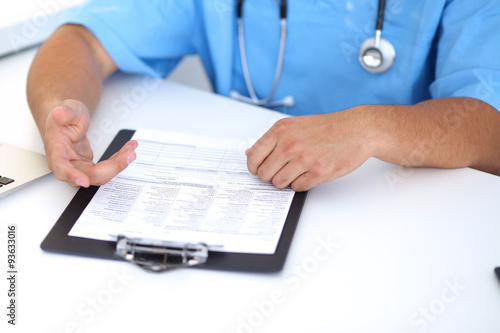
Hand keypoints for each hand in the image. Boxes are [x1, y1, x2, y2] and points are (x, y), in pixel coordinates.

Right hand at [43, 99, 136, 186]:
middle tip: (129, 155)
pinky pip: (106, 169)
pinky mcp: (89, 168)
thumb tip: (59, 113)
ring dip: (118, 165)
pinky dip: (119, 161)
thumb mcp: (68, 108)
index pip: (61, 166)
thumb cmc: (66, 117)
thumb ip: (65, 112)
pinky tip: (128, 151)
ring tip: (131, 150)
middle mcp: (66, 162)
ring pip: (100, 175)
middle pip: (88, 174)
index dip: (72, 175)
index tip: (84, 181)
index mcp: (56, 148)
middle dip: (112, 167)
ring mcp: (78, 167)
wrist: (68, 121)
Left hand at [245, 110, 375, 190]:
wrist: (357, 129)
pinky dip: (301, 183)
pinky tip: (309, 173)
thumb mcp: (294, 125)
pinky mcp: (319, 172)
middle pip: (264, 174)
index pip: (254, 157)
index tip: (259, 169)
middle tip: (281, 171)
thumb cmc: (327, 127)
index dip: (255, 167)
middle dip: (271, 176)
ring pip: (279, 183)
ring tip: (297, 171)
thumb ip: (272, 140)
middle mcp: (290, 144)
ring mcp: (304, 159)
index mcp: (281, 130)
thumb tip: (251, 153)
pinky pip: (298, 187)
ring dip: (286, 181)